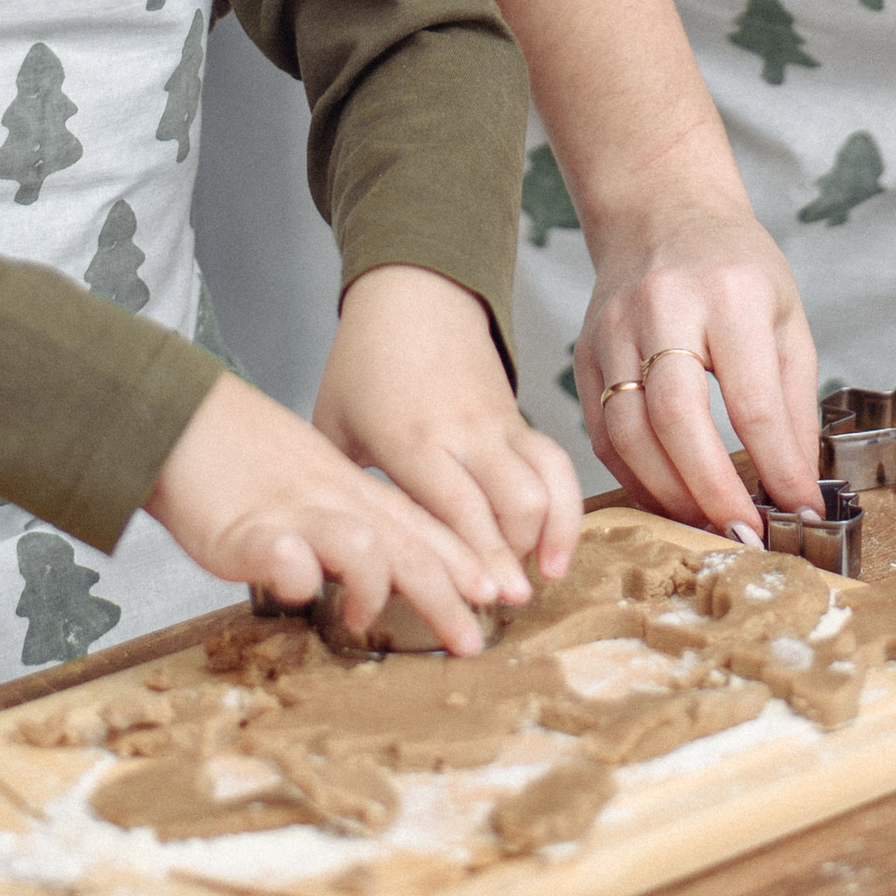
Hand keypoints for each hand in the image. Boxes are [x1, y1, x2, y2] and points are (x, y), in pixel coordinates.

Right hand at [145, 365, 518, 653]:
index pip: (423, 528)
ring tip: (364, 618)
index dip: (464, 562)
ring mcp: (295, 512)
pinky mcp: (246, 527)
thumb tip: (379, 578)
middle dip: (447, 594)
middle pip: (408, 545)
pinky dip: (295, 571)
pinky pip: (280, 550)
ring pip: (361, 542)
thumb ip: (347, 527)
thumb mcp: (312, 487)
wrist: (181, 417)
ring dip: (376, 585)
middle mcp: (336, 501)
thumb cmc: (243, 459)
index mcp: (354, 493)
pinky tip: (299, 590)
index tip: (497, 595)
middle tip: (471, 641)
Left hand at [314, 264, 581, 597]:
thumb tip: (330, 552)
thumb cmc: (363, 363)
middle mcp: (463, 433)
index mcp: (410, 439)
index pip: (456, 510)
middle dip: (514, 561)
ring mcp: (498, 423)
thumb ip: (339, 486)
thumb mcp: (334, 423)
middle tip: (504, 605)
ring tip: (539, 577)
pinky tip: (557, 546)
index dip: (479, 559)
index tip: (487, 603)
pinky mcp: (521, 417)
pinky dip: (565, 507)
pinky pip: (557, 465)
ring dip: (548, 535)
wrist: (414, 291)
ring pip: (546, 485)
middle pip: (512, 505)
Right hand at [572, 173, 822, 529]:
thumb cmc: (735, 267)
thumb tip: (799, 488)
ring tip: (707, 523)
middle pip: (676, 417)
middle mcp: (664, 307)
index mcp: (730, 294)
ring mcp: (614, 328)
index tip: (801, 512)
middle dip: (711, 490)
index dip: (778, 466)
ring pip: (628, 431)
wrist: (662, 213)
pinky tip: (667, 496)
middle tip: (744, 534)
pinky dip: (634, 476)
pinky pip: (602, 431)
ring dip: (669, 493)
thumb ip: (794, 404)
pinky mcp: (584, 351)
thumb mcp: (787, 319)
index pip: (753, 400)